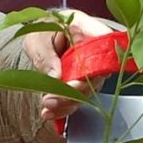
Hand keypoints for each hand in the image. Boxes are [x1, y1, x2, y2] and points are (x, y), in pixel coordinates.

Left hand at [21, 10, 121, 129]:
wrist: (41, 40)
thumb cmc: (41, 32)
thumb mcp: (37, 40)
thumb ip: (46, 56)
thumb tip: (57, 76)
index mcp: (86, 29)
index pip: (105, 44)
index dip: (97, 63)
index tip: (76, 81)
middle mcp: (95, 50)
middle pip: (96, 74)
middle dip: (73, 92)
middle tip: (51, 99)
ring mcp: (92, 68)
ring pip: (88, 90)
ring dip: (66, 103)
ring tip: (47, 107)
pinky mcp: (84, 82)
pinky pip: (79, 98)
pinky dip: (64, 108)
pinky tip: (50, 112)